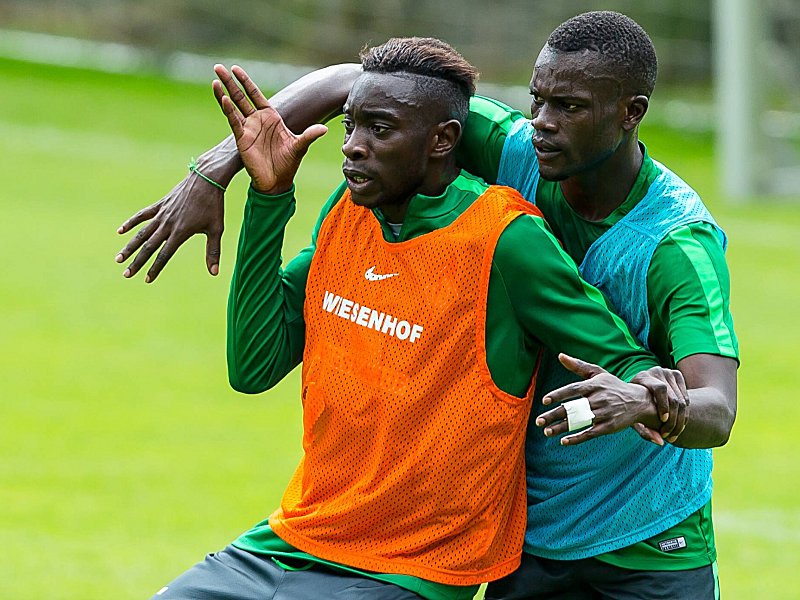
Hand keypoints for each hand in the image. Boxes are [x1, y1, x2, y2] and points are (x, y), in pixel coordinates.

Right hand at [116, 171, 224, 281]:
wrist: (206, 179)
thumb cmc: (213, 205)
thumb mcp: (216, 229)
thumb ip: (213, 251)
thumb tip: (214, 273)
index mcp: (181, 232)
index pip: (164, 255)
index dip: (155, 268)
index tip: (146, 280)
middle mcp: (168, 224)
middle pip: (149, 247)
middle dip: (137, 262)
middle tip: (126, 274)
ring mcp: (162, 213)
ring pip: (142, 233)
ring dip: (130, 246)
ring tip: (118, 258)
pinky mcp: (160, 204)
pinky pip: (142, 215)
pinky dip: (131, 223)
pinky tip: (120, 231)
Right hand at [213, 64, 327, 193]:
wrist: (278, 182)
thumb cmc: (288, 164)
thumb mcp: (300, 146)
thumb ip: (309, 135)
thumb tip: (324, 129)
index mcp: (271, 117)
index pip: (255, 94)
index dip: (246, 81)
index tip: (236, 69)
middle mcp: (257, 120)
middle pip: (241, 96)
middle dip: (230, 81)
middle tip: (219, 67)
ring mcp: (248, 129)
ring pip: (234, 107)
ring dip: (224, 93)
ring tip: (215, 79)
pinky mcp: (242, 139)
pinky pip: (234, 122)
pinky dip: (229, 110)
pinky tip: (224, 99)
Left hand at [535, 353, 668, 445]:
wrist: (640, 401)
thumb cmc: (613, 386)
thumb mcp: (598, 373)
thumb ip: (578, 366)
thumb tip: (560, 355)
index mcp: (594, 385)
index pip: (573, 389)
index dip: (559, 395)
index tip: (545, 400)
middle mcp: (599, 399)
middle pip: (573, 408)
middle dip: (554, 415)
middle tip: (538, 421)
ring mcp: (604, 414)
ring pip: (580, 422)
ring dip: (562, 428)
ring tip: (547, 431)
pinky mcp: (609, 427)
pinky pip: (590, 433)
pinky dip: (577, 438)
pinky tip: (563, 441)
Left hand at [631, 366, 688, 442]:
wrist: (638, 388)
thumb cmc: (632, 405)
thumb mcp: (632, 416)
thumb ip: (643, 429)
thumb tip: (661, 442)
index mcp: (643, 377)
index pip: (660, 389)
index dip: (664, 405)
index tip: (663, 420)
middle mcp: (657, 372)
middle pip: (674, 398)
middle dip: (673, 420)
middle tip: (668, 436)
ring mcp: (668, 372)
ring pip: (682, 401)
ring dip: (680, 421)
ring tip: (673, 434)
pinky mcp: (677, 375)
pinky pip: (686, 398)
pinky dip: (684, 414)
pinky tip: (678, 425)